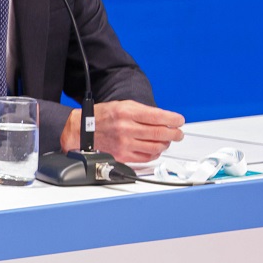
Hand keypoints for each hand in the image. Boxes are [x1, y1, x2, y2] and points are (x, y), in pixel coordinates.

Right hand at [60, 101, 185, 163]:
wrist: (82, 130)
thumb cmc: (103, 117)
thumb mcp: (123, 105)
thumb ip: (144, 111)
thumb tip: (165, 119)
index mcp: (127, 112)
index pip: (158, 117)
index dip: (173, 120)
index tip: (180, 121)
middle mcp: (126, 128)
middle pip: (160, 133)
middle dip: (174, 133)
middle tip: (178, 133)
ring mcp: (124, 143)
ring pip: (156, 147)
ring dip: (166, 144)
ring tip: (167, 141)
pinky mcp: (122, 155)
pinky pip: (146, 157)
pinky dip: (155, 153)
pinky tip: (155, 148)